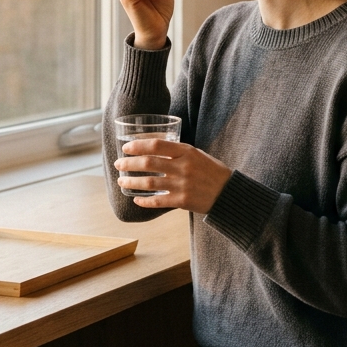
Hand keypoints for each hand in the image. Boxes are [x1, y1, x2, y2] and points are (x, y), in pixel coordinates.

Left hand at [115, 139, 231, 212]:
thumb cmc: (211, 171)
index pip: (157, 145)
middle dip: (129, 163)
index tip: (126, 148)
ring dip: (131, 182)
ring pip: (149, 183)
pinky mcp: (182, 201)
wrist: (228, 193)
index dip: (138, 146)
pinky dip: (144, 201)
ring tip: (121, 182)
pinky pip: (158, 201)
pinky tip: (136, 199)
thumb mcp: (197, 154)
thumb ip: (178, 152)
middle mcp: (183, 167)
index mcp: (187, 152)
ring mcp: (182, 185)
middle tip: (118, 164)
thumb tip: (153, 149)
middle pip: (148, 163)